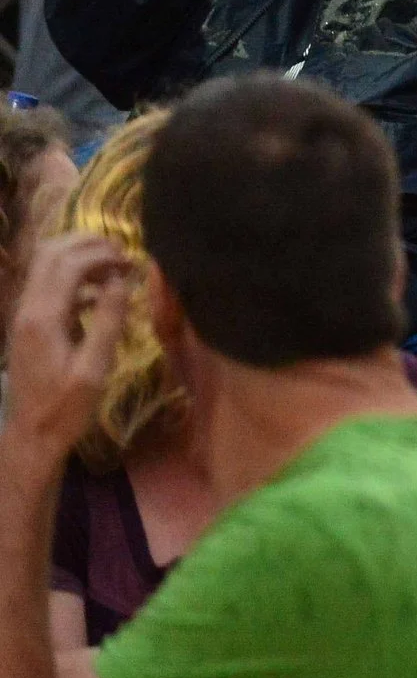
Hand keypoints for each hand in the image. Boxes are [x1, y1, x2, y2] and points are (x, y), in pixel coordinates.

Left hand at [1, 235, 134, 457]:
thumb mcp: (94, 369)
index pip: (68, 264)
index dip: (101, 254)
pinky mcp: (29, 323)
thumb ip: (107, 322)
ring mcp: (24, 315)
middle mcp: (28, 309)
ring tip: (114, 268)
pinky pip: (48, 284)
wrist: (31, 434)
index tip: (131, 262)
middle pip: (50, 253)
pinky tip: (100, 294)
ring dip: (79, 256)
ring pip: (45, 264)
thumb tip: (120, 281)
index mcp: (44, 319)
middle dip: (88, 244)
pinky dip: (74, 277)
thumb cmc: (66, 407)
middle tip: (121, 254)